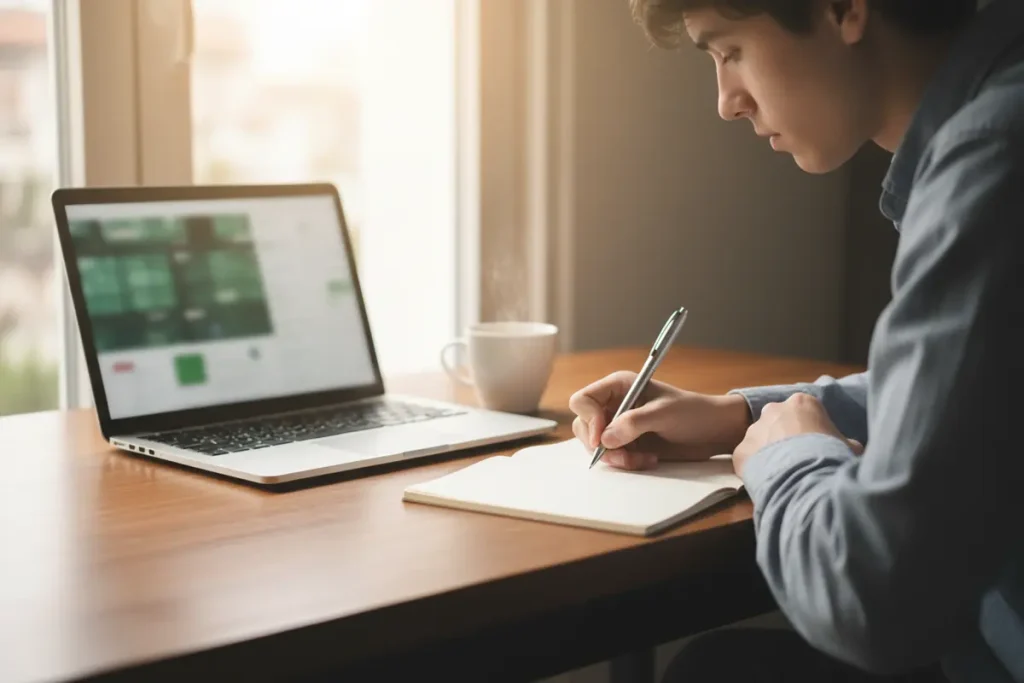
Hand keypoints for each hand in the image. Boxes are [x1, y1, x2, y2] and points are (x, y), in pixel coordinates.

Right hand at [569, 370, 751, 469]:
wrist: (713, 432)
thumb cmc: (693, 412)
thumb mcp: (664, 414)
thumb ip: (633, 423)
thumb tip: (604, 439)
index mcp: (618, 386)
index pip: (583, 400)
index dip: (588, 419)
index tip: (601, 439)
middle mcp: (614, 404)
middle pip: (584, 426)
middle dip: (601, 445)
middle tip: (623, 456)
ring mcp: (618, 425)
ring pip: (596, 445)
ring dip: (616, 457)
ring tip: (642, 459)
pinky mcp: (627, 443)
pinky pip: (612, 457)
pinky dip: (626, 463)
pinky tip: (648, 460)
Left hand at [732, 393, 863, 476]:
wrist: (804, 475)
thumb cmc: (830, 455)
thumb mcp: (848, 446)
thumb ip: (845, 442)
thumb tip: (853, 448)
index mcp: (802, 403)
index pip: (804, 412)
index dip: (810, 431)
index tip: (814, 447)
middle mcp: (773, 410)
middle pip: (778, 422)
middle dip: (784, 438)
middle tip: (796, 459)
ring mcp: (754, 429)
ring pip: (760, 440)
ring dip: (768, 453)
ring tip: (782, 474)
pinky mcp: (740, 450)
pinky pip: (748, 459)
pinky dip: (755, 469)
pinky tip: (767, 482)